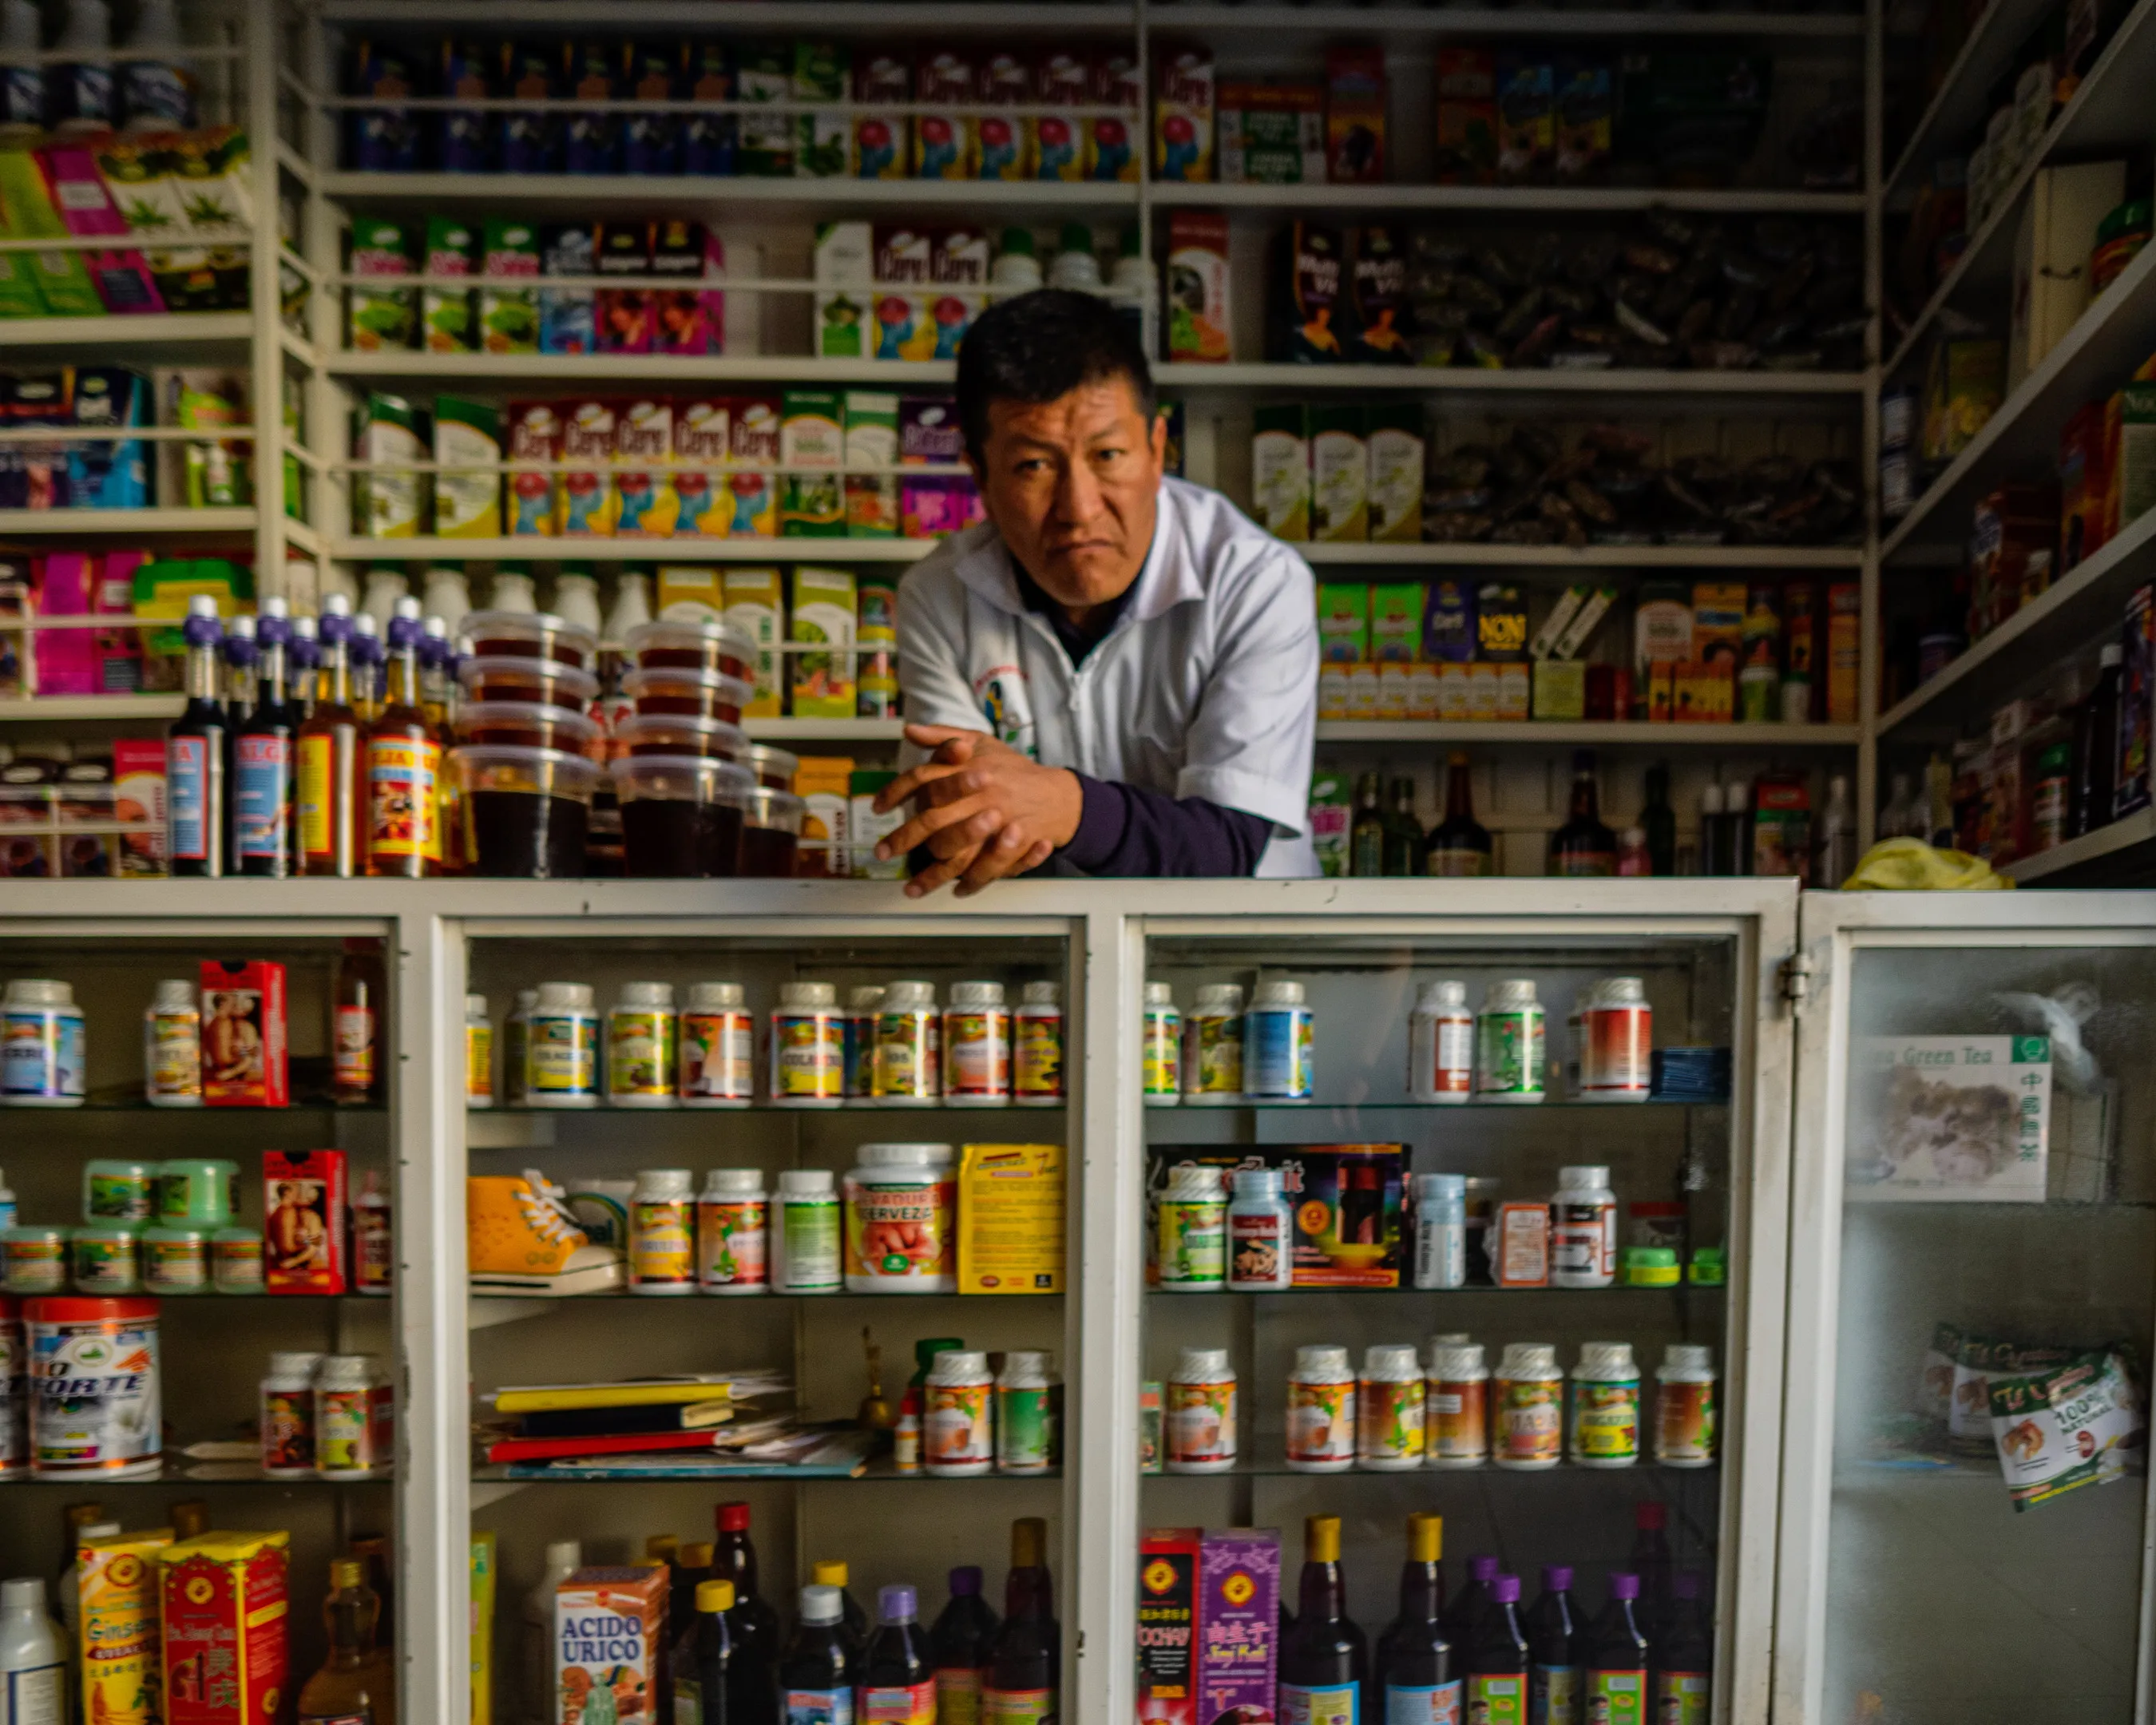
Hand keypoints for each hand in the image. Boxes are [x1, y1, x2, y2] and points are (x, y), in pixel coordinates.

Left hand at [875, 724, 1079, 897]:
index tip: (876, 808)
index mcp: (969, 770)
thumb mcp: (981, 743)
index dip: (895, 794)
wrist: (1058, 796)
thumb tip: (909, 730)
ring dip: (932, 875)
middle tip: (884, 852)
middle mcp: (981, 798)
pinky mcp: (1013, 848)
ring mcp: (998, 826)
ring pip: (957, 854)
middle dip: (904, 839)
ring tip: (911, 888)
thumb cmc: (1013, 770)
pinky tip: (955, 891)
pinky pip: (987, 872)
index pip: (923, 780)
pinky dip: (970, 884)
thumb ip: (943, 737)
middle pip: (934, 822)